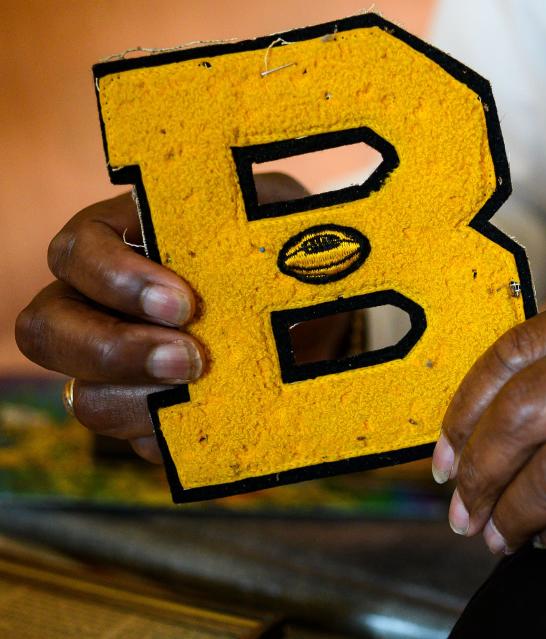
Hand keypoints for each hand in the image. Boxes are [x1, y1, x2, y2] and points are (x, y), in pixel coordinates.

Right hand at [16, 173, 348, 461]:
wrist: (310, 321)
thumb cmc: (277, 253)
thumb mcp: (273, 217)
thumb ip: (256, 214)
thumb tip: (280, 239)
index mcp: (116, 245)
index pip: (76, 254)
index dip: (116, 278)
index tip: (184, 302)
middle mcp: (95, 308)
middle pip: (46, 331)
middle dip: (115, 349)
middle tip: (191, 359)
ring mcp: (113, 372)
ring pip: (87, 399)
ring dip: (144, 401)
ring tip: (208, 388)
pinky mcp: (145, 420)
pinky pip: (138, 443)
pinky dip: (176, 435)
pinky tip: (221, 417)